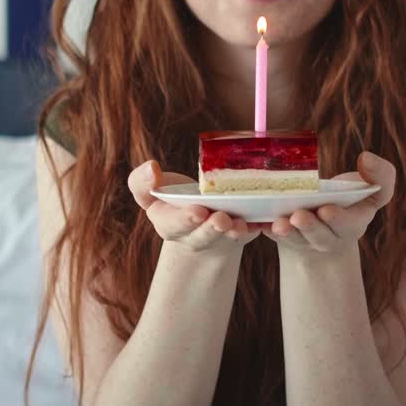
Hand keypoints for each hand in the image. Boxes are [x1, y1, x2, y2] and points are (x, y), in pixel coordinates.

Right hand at [129, 160, 260, 252]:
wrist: (201, 218)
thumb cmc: (175, 200)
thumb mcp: (153, 192)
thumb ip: (141, 183)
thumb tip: (151, 167)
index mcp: (170, 225)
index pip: (173, 224)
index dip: (184, 219)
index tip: (197, 211)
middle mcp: (195, 236)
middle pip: (203, 236)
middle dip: (211, 229)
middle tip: (221, 219)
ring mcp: (220, 238)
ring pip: (228, 238)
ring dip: (234, 232)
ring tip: (240, 224)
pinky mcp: (243, 233)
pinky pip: (252, 232)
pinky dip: (258, 227)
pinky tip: (264, 220)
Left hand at [262, 152, 396, 255]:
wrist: (326, 222)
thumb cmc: (350, 200)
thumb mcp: (372, 188)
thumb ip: (382, 175)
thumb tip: (366, 157)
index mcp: (353, 224)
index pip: (349, 224)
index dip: (339, 219)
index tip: (326, 209)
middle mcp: (329, 237)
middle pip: (320, 236)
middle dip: (310, 227)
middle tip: (299, 216)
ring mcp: (305, 240)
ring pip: (296, 239)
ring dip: (287, 232)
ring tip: (279, 223)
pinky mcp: (284, 239)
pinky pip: (274, 236)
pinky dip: (266, 230)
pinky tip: (260, 222)